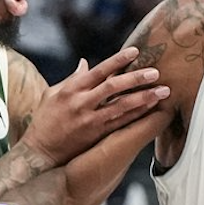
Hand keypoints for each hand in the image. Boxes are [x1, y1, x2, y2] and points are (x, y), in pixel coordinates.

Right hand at [24, 47, 169, 164]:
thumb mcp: (52, 95)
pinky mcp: (96, 135)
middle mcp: (81, 103)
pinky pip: (121, 123)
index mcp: (71, 90)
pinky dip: (137, 115)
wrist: (40, 152)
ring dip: (144, 98)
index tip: (135, 52)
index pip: (98, 71)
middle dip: (136, 78)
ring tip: (163, 91)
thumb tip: (85, 63)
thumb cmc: (44, 121)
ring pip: (121, 106)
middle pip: (113, 87)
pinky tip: (151, 108)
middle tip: (156, 72)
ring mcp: (90, 120)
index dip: (118, 60)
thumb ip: (72, 79)